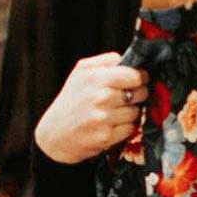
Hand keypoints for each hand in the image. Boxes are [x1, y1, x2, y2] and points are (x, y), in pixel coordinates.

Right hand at [34, 52, 149, 164]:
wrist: (55, 134)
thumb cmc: (71, 101)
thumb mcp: (81, 72)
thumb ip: (106, 61)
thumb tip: (128, 59)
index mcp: (96, 78)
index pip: (134, 75)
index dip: (140, 77)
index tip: (138, 80)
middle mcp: (100, 97)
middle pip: (139, 93)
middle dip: (136, 95)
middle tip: (125, 98)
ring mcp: (103, 118)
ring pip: (136, 112)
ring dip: (129, 113)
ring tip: (114, 112)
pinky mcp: (106, 136)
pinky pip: (130, 128)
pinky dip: (124, 127)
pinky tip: (111, 125)